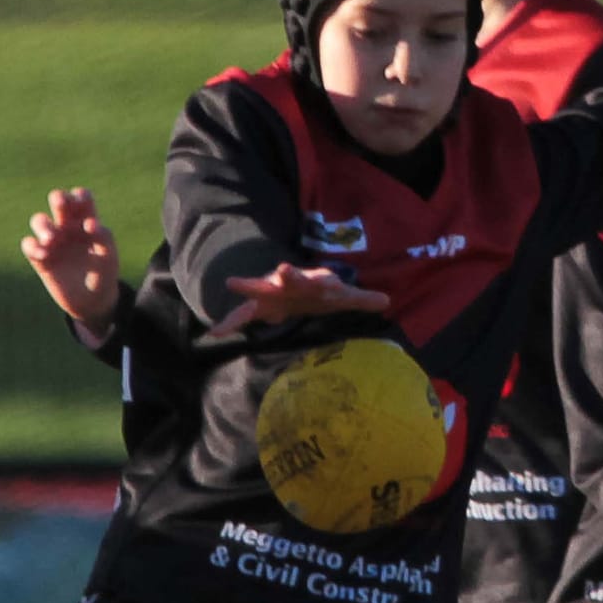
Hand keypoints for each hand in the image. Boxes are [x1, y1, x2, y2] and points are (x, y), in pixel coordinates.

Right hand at [23, 187, 121, 333]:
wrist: (93, 302)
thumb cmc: (104, 275)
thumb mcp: (109, 257)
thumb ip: (103, 238)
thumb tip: (90, 222)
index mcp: (87, 222)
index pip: (82, 200)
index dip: (80, 196)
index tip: (82, 202)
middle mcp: (68, 227)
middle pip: (58, 202)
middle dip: (58, 198)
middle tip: (60, 203)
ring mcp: (53, 241)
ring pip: (39, 220)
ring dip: (43, 225)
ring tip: (51, 239)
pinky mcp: (40, 258)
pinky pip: (29, 245)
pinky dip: (33, 246)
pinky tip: (43, 254)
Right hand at [206, 262, 392, 336]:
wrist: (288, 285)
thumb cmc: (316, 292)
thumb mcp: (339, 297)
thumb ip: (361, 299)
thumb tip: (387, 301)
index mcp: (311, 281)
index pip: (321, 280)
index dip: (326, 282)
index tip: (331, 282)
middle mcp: (289, 283)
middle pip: (289, 278)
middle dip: (288, 274)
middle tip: (284, 269)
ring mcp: (270, 292)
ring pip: (258, 289)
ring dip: (247, 287)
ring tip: (231, 282)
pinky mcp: (258, 306)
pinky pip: (241, 315)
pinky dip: (229, 323)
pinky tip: (214, 333)